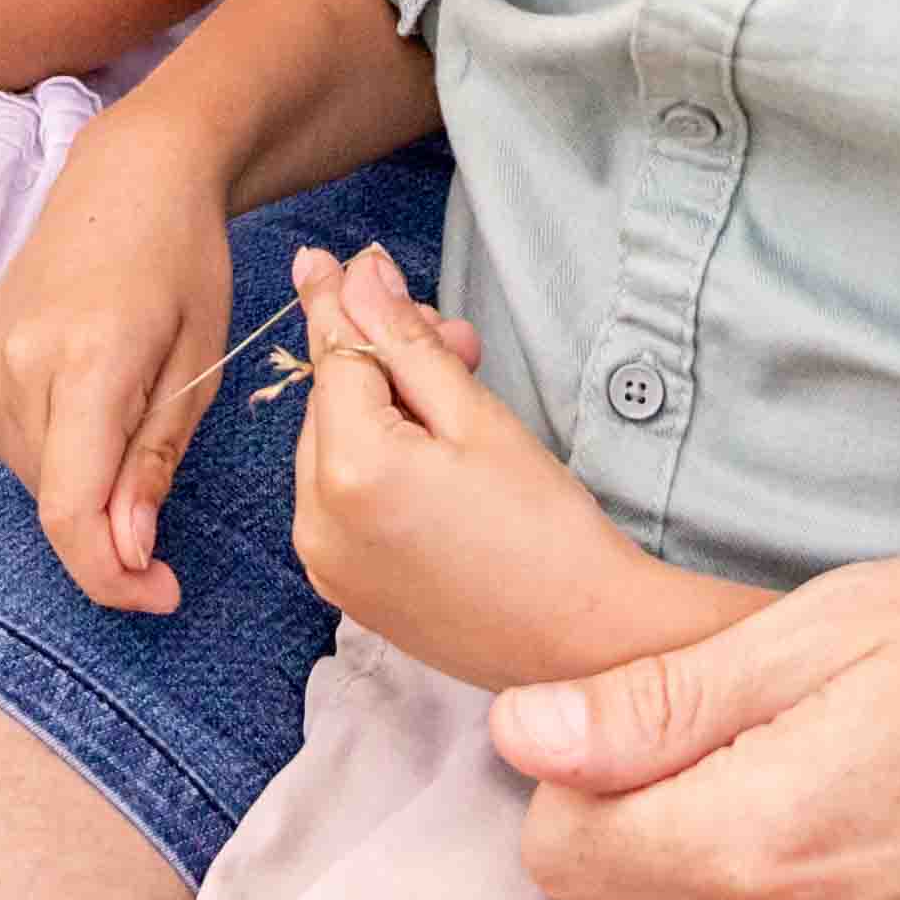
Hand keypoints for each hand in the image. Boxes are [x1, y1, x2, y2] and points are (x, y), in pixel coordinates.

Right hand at [0, 110, 244, 614]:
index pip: (71, 512)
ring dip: (89, 484)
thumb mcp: (198, 364)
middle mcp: (15, 369)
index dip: (114, 577)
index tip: (164, 593)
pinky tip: (95, 399)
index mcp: (84, 362)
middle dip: (116, 524)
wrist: (126, 180)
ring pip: (39, 485)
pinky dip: (62, 454)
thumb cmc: (181, 262)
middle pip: (59, 505)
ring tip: (131, 407)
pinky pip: (19, 451)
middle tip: (166, 465)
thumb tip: (128, 554)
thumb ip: (154, 462)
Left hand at [283, 241, 728, 691]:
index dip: (338, 301)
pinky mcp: (343, 590)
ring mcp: (325, 564)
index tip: (327, 257)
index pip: (332, 357)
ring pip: (332, 450)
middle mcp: (316, 523)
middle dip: (382, 362)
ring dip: (380, 413)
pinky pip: (339, 502)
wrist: (583, 643)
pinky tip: (432, 457)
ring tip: (456, 400)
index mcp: (349, 472)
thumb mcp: (477, 416)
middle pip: (331, 403)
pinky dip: (373, 467)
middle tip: (456, 341)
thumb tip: (357, 277)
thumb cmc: (546, 527)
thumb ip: (405, 342)